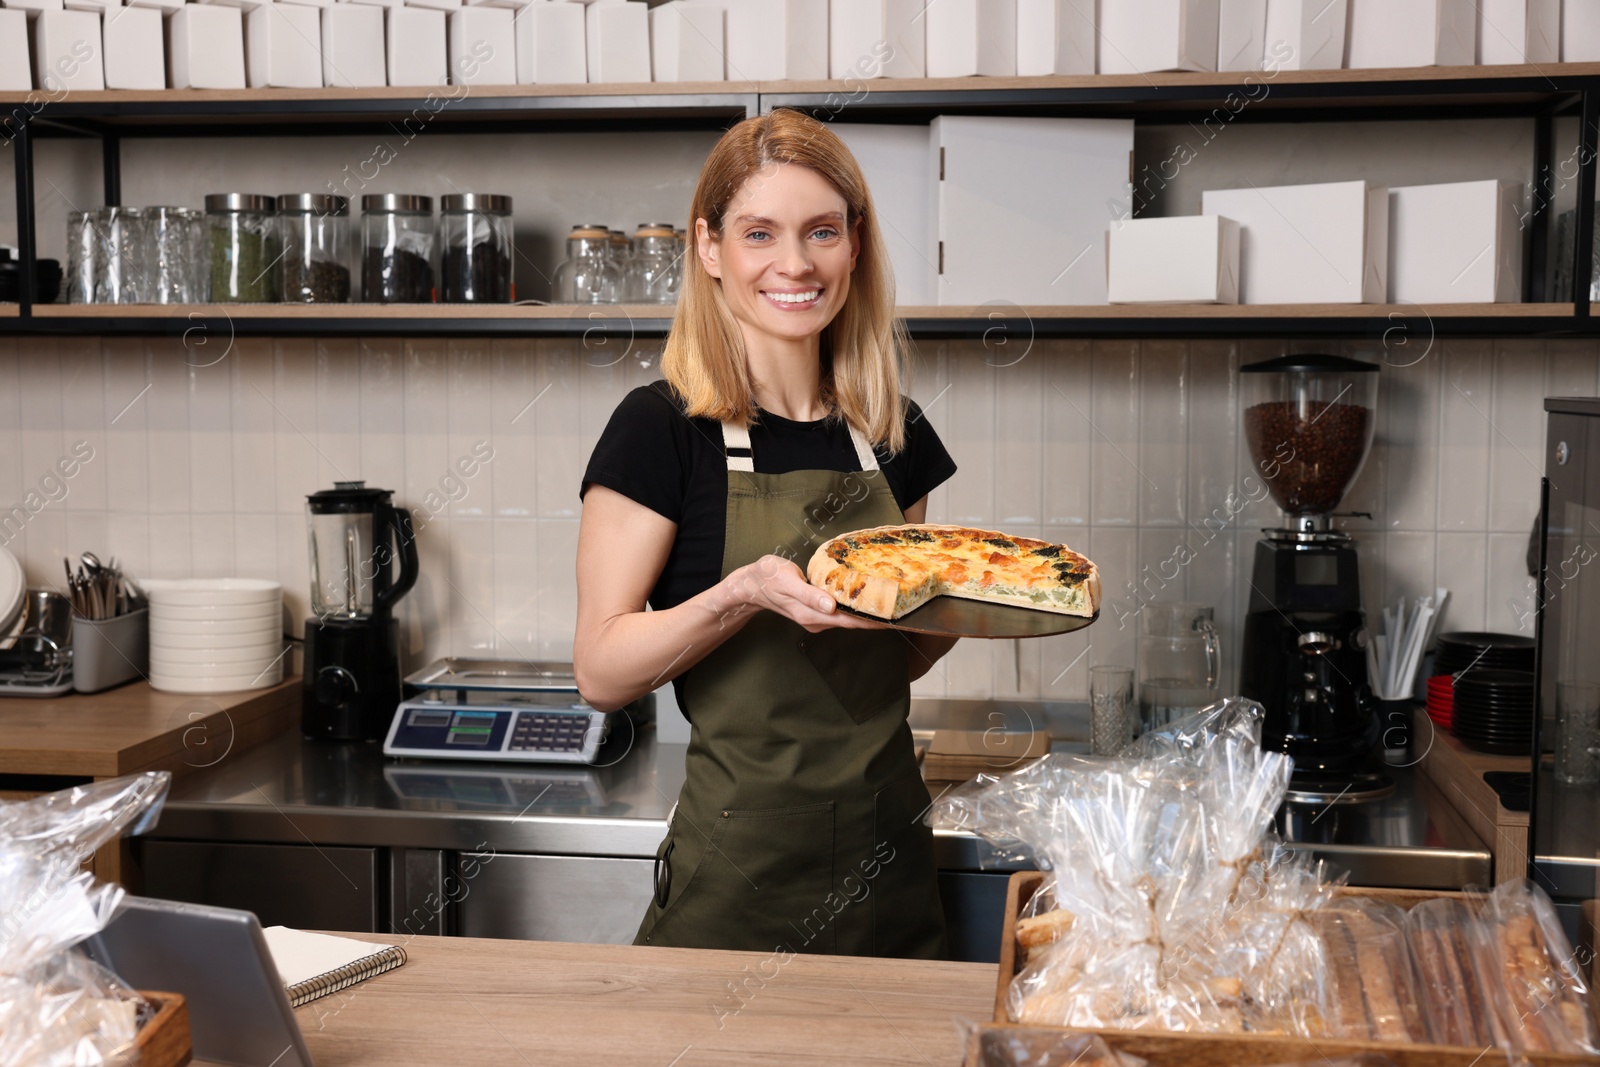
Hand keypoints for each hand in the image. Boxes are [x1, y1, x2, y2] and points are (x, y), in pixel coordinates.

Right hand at [720, 555, 888, 632]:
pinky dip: (854, 608)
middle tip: (902, 611)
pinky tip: (865, 600)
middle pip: (853, 622)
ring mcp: (816, 618)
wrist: (751, 584)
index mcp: (812, 615)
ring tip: (890, 605)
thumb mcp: (788, 582)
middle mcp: (817, 620)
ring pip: (847, 618)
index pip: (850, 621)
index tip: (894, 619)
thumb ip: (810, 594)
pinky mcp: (815, 611)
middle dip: (876, 619)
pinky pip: (840, 613)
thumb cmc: (769, 577)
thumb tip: (831, 607)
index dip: (873, 621)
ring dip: (867, 614)